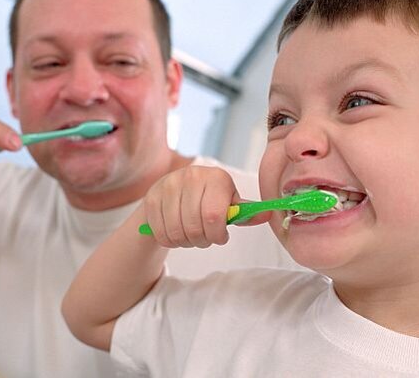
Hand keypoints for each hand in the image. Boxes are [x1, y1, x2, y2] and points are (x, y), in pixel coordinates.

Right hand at [142, 165, 266, 248]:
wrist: (173, 191)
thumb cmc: (207, 199)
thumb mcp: (228, 203)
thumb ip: (245, 213)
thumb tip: (267, 215)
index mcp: (216, 177)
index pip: (214, 216)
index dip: (218, 235)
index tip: (220, 238)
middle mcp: (191, 176)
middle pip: (196, 226)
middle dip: (203, 241)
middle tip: (205, 239)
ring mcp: (168, 186)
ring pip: (177, 232)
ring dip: (186, 242)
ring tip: (192, 236)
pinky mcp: (151, 198)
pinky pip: (161, 232)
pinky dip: (170, 241)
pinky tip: (176, 233)